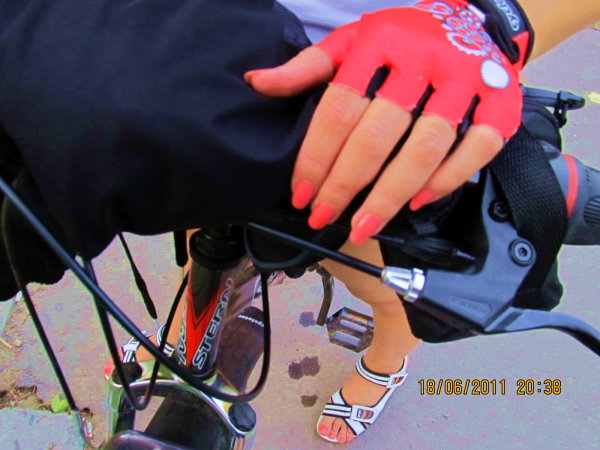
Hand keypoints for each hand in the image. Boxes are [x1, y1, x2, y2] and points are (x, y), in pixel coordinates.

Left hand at [245, 0, 521, 243]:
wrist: (472, 20)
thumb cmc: (403, 37)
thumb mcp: (351, 41)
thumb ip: (307, 67)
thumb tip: (258, 83)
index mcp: (379, 43)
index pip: (338, 108)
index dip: (316, 156)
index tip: (301, 193)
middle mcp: (423, 61)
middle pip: (378, 134)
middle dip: (346, 184)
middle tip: (324, 216)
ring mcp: (465, 82)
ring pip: (425, 147)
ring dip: (391, 194)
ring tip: (363, 224)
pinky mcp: (500, 102)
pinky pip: (476, 148)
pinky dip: (447, 179)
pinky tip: (416, 201)